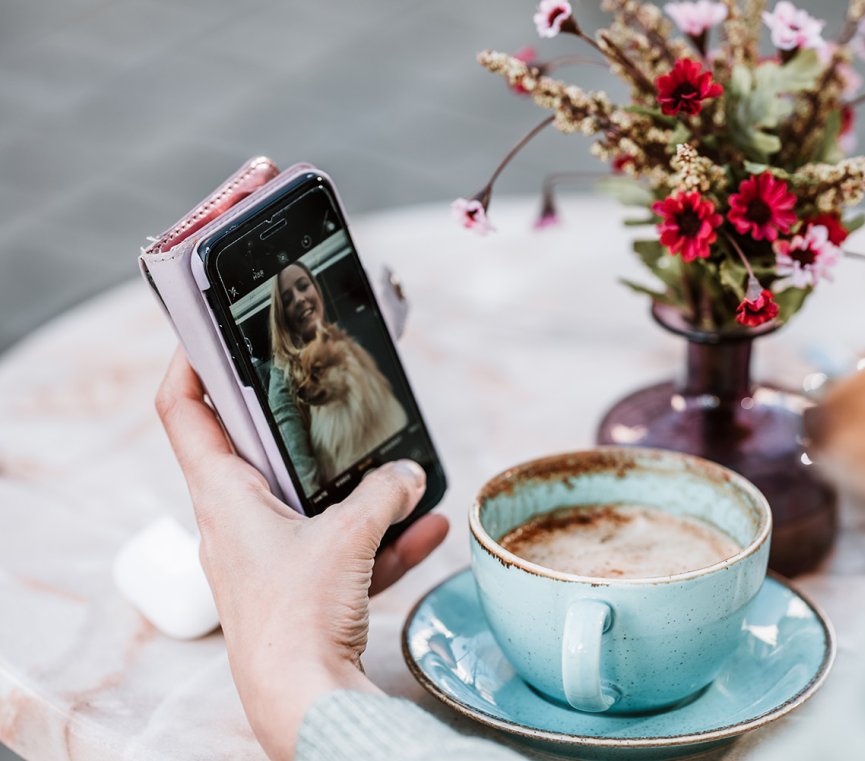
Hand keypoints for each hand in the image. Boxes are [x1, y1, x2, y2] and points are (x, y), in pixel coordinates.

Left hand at [155, 351, 448, 760]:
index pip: (185, 411)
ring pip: (309, 504)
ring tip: (402, 474)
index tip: (212, 333)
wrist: (303, 701)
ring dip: (356, 490)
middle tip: (326, 391)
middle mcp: (237, 523)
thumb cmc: (296, 618)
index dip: (191, 363)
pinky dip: (380, 540)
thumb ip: (381, 494)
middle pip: (257, 452)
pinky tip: (427, 531)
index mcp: (223, 496)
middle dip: (299, 425)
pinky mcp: (299, 591)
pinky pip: (341, 551)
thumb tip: (407, 473)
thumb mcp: (346, 537)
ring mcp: (268, 558)